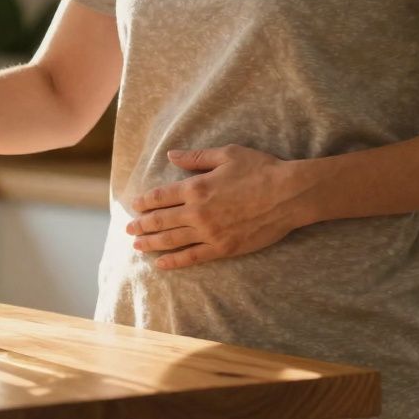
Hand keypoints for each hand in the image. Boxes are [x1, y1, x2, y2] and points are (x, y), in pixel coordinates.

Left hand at [126, 145, 311, 269]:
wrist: (289, 194)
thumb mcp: (226, 154)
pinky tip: (160, 264)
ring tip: (137, 246)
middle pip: (160, 220)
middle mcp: (197, 212)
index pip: (160, 196)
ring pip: (171, 240)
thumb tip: (171, 155)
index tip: (134, 205)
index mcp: (196, 187)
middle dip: (141, 225)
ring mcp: (209, 232)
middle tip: (129, 229)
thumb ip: (195, 158)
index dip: (144, 202)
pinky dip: (173, 261)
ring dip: (151, 243)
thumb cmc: (260, 169)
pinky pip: (192, 257)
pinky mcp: (223, 248)